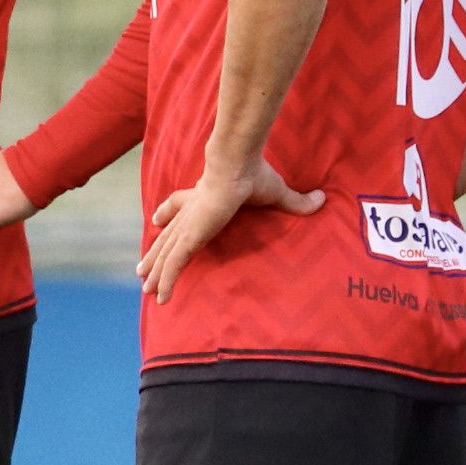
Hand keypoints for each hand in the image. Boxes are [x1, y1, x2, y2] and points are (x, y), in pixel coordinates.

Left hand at [140, 150, 320, 303]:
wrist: (237, 165)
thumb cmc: (253, 174)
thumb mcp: (277, 192)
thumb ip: (295, 201)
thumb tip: (322, 199)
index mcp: (204, 196)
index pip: (181, 205)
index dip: (169, 212)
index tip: (158, 219)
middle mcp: (190, 212)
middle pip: (167, 236)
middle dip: (155, 252)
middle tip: (142, 268)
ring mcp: (188, 225)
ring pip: (166, 254)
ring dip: (155, 272)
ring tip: (145, 288)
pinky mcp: (190, 236)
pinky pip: (174, 265)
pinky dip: (167, 282)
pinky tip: (160, 299)